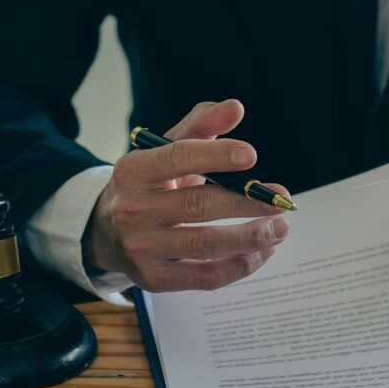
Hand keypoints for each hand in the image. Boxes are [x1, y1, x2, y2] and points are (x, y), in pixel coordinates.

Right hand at [83, 100, 290, 291]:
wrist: (108, 233)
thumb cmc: (149, 186)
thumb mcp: (164, 152)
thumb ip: (200, 126)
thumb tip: (235, 108)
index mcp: (132, 171)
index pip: (178, 158)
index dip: (216, 156)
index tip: (252, 157)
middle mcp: (132, 210)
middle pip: (198, 204)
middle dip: (247, 202)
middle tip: (281, 201)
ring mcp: (140, 248)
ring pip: (205, 244)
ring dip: (251, 237)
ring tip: (280, 229)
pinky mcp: (152, 279)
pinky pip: (204, 278)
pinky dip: (239, 266)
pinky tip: (262, 252)